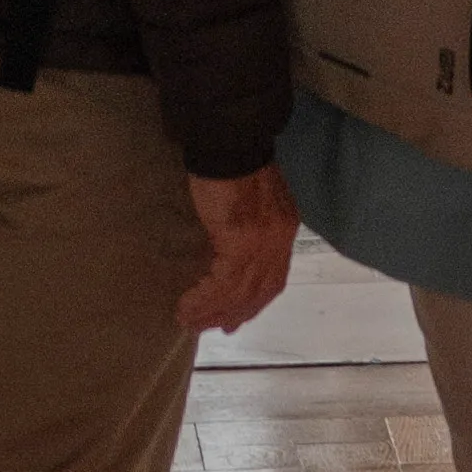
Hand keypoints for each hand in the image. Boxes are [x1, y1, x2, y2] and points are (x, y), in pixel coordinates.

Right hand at [183, 164, 296, 334]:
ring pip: (240, 291)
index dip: (254, 302)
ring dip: (214, 311)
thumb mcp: (249, 201)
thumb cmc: (231, 165)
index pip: (274, 278)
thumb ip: (249, 228)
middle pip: (259, 290)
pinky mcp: (241, 242)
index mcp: (284, 229)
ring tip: (190, 322)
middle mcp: (279, 240)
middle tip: (213, 329)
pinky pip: (223, 283)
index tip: (235, 319)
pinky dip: (205, 299)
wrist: (228, 143)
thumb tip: (230, 250)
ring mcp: (263, 243)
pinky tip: (188, 306)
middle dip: (235, 313)